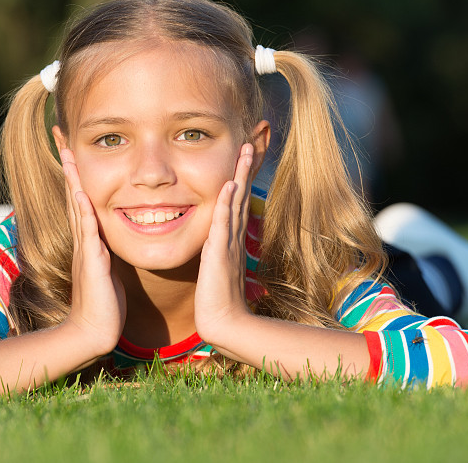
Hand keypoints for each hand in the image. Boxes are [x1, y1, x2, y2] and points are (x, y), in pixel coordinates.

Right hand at [60, 148, 125, 356]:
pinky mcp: (94, 261)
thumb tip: (110, 239)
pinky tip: (81, 191)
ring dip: (72, 178)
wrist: (94, 330)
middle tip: (60, 135)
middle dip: (68, 163)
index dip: (76, 171)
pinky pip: (88, 231)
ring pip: (77, 205)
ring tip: (66, 151)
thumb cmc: (105, 303)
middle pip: (73, 192)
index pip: (81, 197)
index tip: (71, 146)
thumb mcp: (108, 269)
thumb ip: (107, 251)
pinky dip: (84, 210)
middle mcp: (83, 238)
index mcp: (89, 238)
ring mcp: (86, 248)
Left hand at [194, 143, 255, 347]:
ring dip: (240, 176)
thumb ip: (218, 258)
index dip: (241, 179)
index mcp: (231, 240)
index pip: (237, 203)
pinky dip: (226, 203)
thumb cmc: (218, 303)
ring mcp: (229, 243)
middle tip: (251, 143)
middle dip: (246, 169)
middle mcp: (233, 237)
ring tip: (245, 151)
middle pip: (242, 195)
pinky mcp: (220, 253)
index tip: (244, 158)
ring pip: (236, 202)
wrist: (224, 324)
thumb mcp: (217, 273)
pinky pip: (223, 223)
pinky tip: (229, 184)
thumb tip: (217, 252)